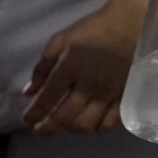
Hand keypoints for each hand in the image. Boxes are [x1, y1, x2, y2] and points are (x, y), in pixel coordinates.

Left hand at [22, 1, 139, 133]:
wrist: (130, 27)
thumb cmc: (92, 31)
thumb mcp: (60, 40)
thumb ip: (43, 66)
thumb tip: (29, 92)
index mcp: (69, 67)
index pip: (48, 98)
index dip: (35, 113)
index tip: (26, 121)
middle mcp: (87, 85)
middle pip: (65, 116)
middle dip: (49, 128)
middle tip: (40, 130)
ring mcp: (107, 94)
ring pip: (86, 124)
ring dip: (71, 127)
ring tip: (65, 123)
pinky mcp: (124, 99)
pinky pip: (109, 123)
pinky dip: (96, 127)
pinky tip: (90, 121)